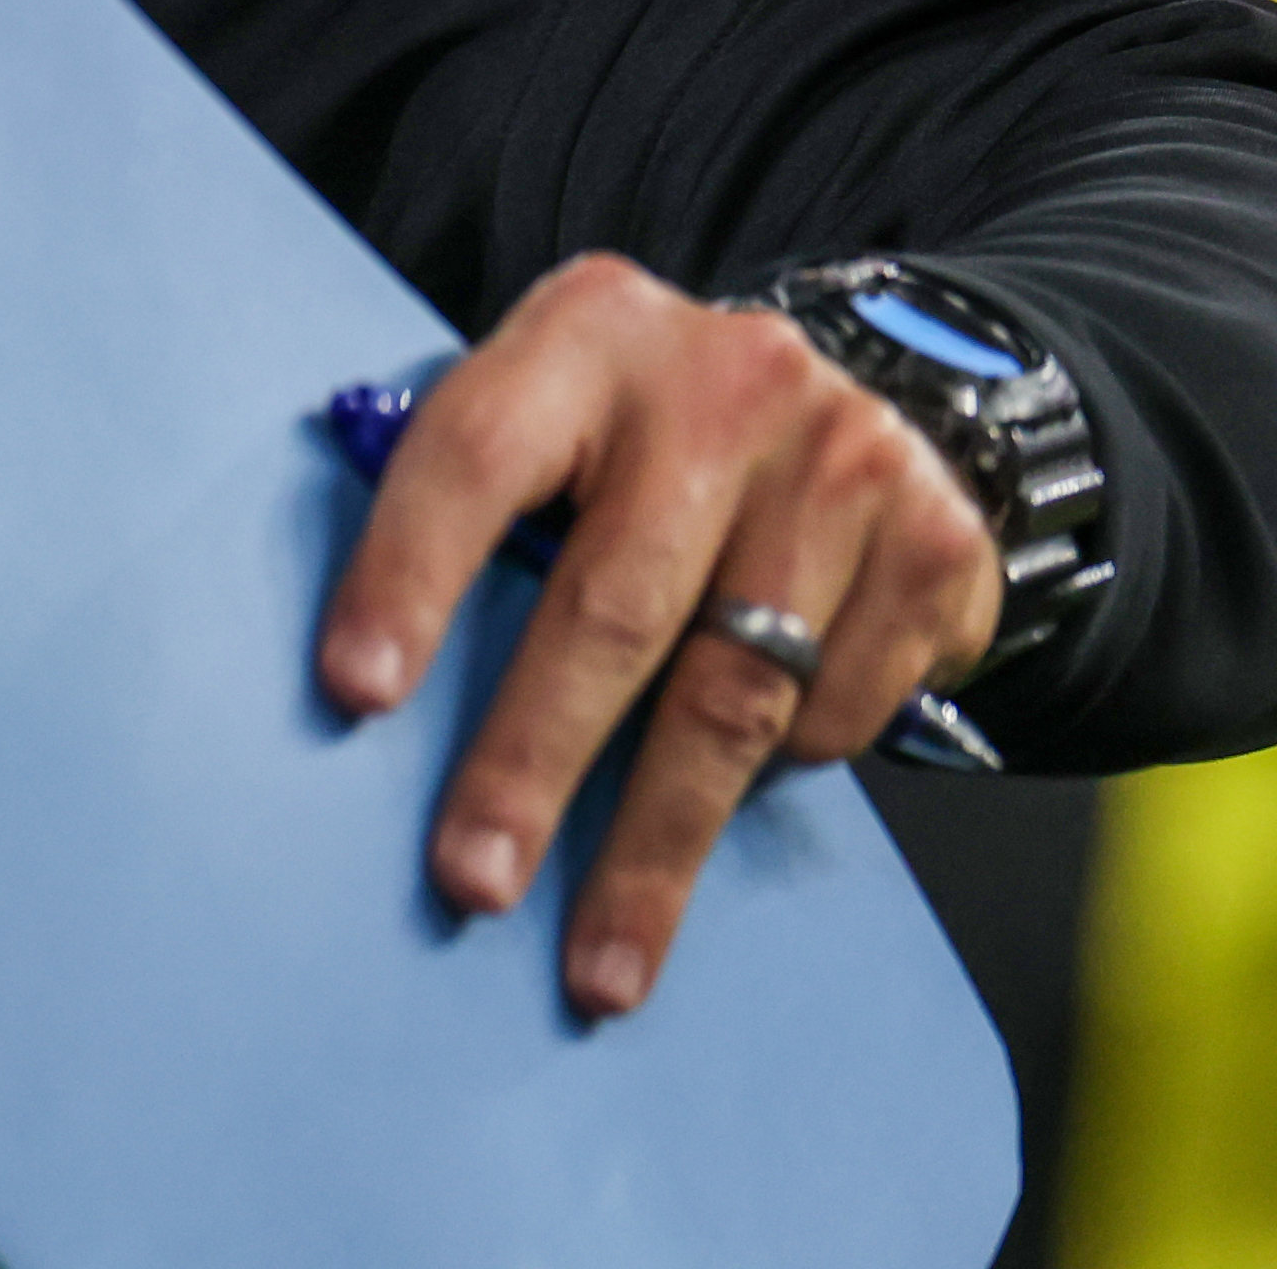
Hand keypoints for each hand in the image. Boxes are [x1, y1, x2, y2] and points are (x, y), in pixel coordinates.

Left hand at [313, 251, 1000, 1016]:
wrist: (863, 394)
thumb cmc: (644, 435)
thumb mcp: (557, 411)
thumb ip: (479, 500)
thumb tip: (363, 674)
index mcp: (587, 333)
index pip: (474, 454)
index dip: (408, 576)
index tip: (353, 693)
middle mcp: (724, 383)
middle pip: (613, 607)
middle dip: (533, 763)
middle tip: (471, 880)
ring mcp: (845, 460)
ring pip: (731, 695)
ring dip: (654, 844)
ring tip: (597, 957)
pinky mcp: (938, 544)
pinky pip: (834, 712)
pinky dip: (778, 771)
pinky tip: (733, 792)